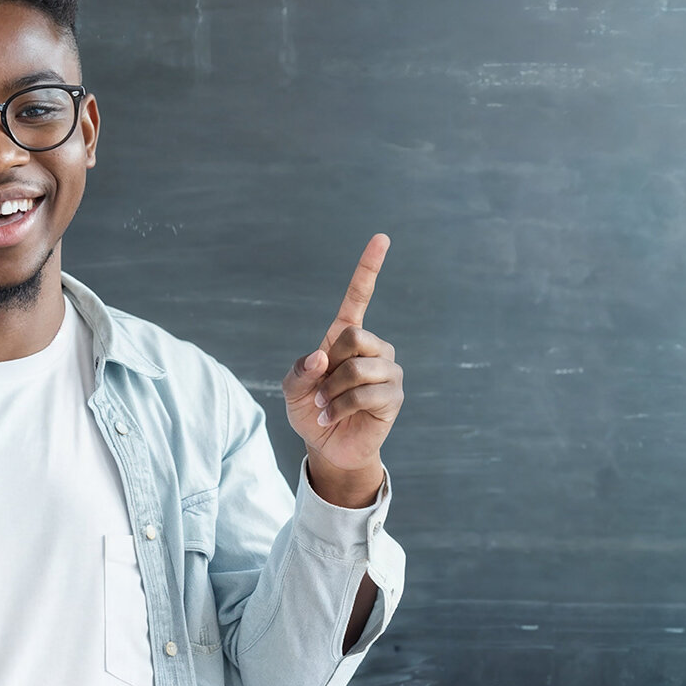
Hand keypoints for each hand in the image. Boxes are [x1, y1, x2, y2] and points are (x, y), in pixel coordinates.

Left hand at [282, 234, 403, 506]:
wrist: (327, 447)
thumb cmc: (310, 412)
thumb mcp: (291, 390)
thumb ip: (300, 371)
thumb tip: (322, 357)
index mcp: (345, 337)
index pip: (359, 296)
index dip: (369, 267)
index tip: (382, 238)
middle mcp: (372, 349)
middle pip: (354, 337)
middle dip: (329, 368)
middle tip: (319, 391)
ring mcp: (387, 372)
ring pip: (357, 369)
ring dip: (332, 393)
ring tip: (326, 407)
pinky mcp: (394, 397)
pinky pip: (365, 394)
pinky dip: (340, 407)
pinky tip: (333, 417)